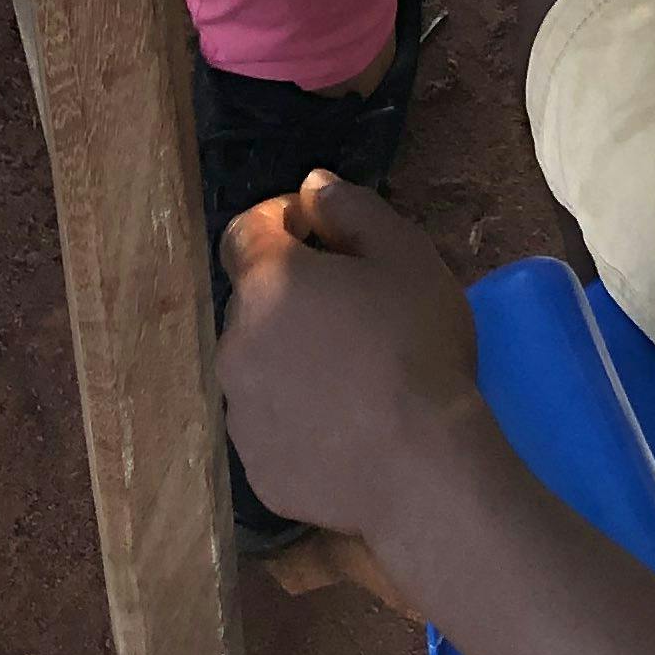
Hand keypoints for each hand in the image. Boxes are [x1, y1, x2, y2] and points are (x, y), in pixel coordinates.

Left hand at [218, 171, 489, 565]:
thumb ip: (351, 208)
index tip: (323, 231)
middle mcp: (234, 344)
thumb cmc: (415, 345)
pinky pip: (270, 423)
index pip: (245, 230)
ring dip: (289, 355)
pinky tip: (344, 423)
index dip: (281, 221)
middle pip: (253, 301)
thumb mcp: (403, 254)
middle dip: (292, 294)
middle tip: (351, 308)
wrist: (420, 466)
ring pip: (258, 364)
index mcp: (267, 283)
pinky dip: (295, 414)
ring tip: (350, 373)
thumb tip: (311, 186)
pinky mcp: (255, 468)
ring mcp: (240, 413)